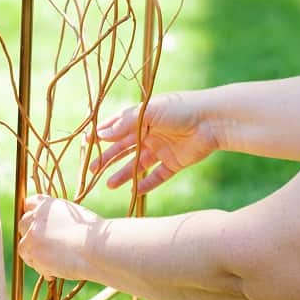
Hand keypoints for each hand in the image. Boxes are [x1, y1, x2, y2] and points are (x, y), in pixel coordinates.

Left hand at [18, 194, 100, 281]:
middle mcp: (35, 218)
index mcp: (46, 204)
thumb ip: (57, 216)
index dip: (33, 213)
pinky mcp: (33, 255)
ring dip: (35, 253)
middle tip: (45, 244)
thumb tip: (51, 227)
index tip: (38, 223)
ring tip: (53, 260)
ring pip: (23, 246)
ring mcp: (31, 237)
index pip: (29, 203)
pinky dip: (42, 268)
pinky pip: (33, 263)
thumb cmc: (92, 233)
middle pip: (23, 224)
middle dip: (31, 234)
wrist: (96, 248)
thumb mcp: (73, 214)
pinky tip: (56, 270)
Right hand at [91, 91, 219, 193]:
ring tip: (109, 185)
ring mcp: (162, 148)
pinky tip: (135, 191)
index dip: (101, 136)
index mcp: (142, 117)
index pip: (117, 127)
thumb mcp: (149, 112)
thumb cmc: (180, 108)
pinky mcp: (175, 162)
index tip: (86, 145)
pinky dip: (146, 183)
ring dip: (123, 174)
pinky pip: (157, 176)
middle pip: (124, 148)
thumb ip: (125, 124)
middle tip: (92, 170)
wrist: (213, 120)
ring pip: (138, 164)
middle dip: (108, 159)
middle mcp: (150, 133)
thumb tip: (101, 134)